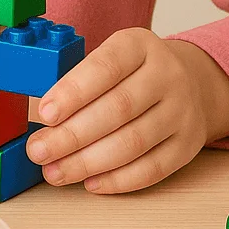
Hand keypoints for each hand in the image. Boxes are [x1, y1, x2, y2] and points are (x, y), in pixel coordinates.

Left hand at [25, 29, 228, 193]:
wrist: (190, 82)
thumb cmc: (131, 73)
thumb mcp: (110, 58)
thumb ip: (79, 79)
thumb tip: (38, 117)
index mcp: (140, 45)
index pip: (106, 66)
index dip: (73, 92)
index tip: (44, 113)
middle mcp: (167, 74)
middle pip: (117, 108)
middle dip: (72, 134)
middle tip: (39, 150)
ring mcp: (182, 110)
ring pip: (133, 142)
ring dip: (88, 162)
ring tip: (55, 171)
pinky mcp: (188, 144)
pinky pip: (153, 169)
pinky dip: (118, 180)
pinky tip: (90, 183)